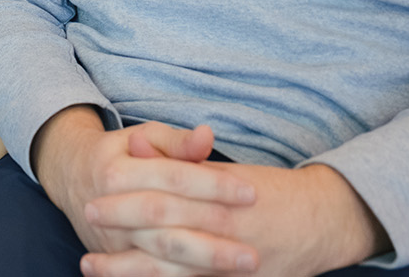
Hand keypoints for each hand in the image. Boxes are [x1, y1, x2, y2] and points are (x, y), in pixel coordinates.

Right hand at [33, 108, 256, 266]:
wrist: (71, 175)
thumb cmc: (119, 153)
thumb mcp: (144, 136)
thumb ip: (178, 141)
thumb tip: (207, 136)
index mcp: (118, 170)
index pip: (172, 177)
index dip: (212, 184)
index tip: (250, 193)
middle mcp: (109, 206)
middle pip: (166, 221)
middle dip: (211, 233)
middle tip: (253, 247)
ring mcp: (109, 238)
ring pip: (159, 255)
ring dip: (203, 262)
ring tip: (244, 264)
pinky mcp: (114, 259)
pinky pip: (150, 274)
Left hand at [83, 158, 388, 276]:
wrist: (321, 221)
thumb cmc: (266, 191)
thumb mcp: (223, 169)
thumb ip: (178, 159)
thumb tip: (136, 144)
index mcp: (220, 197)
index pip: (166, 195)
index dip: (126, 198)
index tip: (93, 198)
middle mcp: (225, 231)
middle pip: (164, 232)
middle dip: (122, 230)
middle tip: (87, 223)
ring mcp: (232, 265)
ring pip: (173, 270)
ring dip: (129, 269)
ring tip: (91, 266)